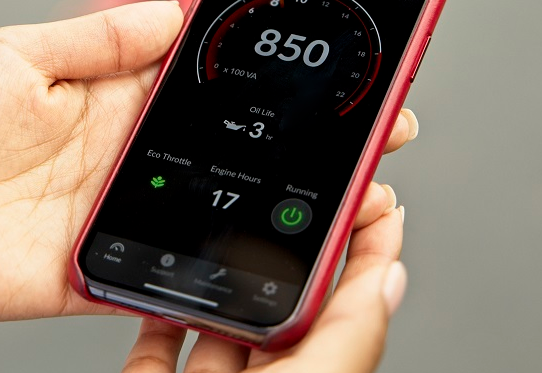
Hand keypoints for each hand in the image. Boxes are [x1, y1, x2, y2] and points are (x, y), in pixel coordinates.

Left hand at [0, 1, 419, 322]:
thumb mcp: (20, 51)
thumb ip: (101, 37)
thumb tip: (173, 10)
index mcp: (114, 98)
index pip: (213, 83)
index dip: (274, 77)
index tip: (338, 65)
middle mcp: (129, 156)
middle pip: (235, 149)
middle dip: (308, 143)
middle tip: (384, 133)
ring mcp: (122, 214)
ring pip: (221, 212)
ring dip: (285, 208)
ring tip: (358, 202)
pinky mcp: (104, 269)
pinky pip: (176, 274)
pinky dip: (226, 275)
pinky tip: (286, 268)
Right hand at [120, 191, 407, 372]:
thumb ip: (353, 332)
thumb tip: (392, 272)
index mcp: (312, 369)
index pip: (348, 298)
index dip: (362, 242)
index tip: (368, 192)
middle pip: (276, 294)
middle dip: (272, 240)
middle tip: (276, 187)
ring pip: (213, 313)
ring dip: (208, 269)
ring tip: (205, 220)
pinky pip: (154, 341)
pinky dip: (149, 309)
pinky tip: (150, 280)